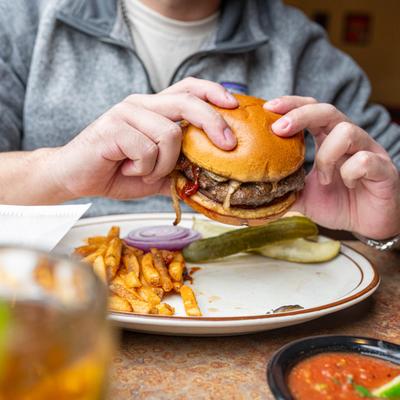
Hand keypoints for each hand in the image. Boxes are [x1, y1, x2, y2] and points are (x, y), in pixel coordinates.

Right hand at [49, 78, 237, 200]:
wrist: (75, 177)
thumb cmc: (116, 171)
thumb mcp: (156, 173)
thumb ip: (179, 172)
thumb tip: (209, 182)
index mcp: (153, 109)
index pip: (188, 88)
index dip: (213, 92)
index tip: (234, 106)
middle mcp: (141, 104)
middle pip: (187, 101)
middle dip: (213, 123)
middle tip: (228, 146)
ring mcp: (126, 113)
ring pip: (170, 133)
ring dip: (165, 163)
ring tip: (146, 172)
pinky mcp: (113, 127)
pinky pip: (147, 150)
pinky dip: (145, 169)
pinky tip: (129, 170)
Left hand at [265, 96, 399, 239]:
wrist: (368, 224)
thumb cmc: (337, 204)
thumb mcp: (303, 196)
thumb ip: (283, 189)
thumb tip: (254, 190)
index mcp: (329, 140)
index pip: (311, 110)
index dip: (291, 105)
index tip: (268, 108)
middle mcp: (349, 139)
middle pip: (328, 111)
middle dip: (301, 115)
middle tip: (279, 129)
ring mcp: (368, 151)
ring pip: (346, 132)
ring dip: (326, 156)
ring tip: (323, 179)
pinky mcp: (384, 169)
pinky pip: (364, 160)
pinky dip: (349, 173)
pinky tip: (348, 185)